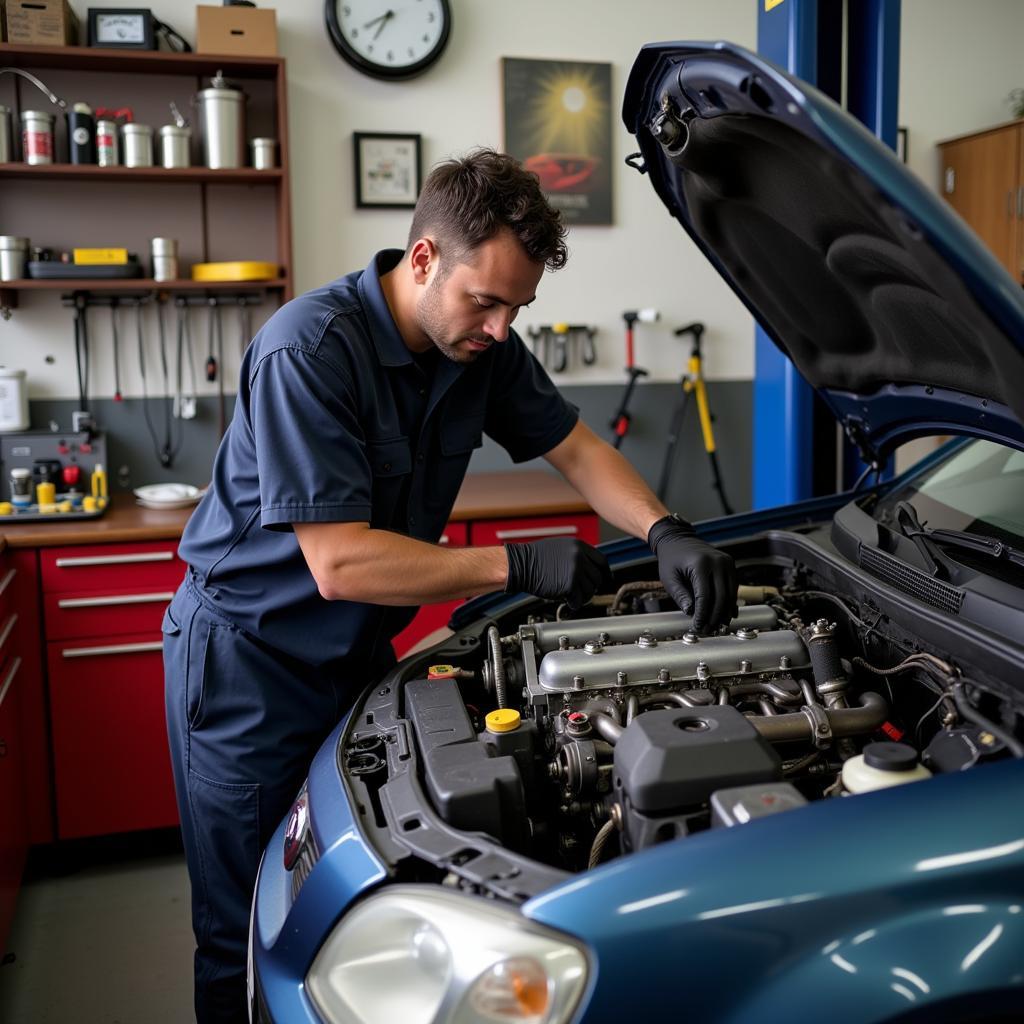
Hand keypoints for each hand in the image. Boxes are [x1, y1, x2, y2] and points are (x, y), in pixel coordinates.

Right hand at [505, 538, 607, 607]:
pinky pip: (579, 600)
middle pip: (597, 577)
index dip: (604, 572)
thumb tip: (587, 568)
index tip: (606, 578)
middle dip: (591, 587)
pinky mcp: (569, 585)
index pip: (601, 560)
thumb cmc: (534, 558)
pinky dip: (574, 604)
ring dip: (583, 596)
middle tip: (583, 591)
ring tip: (573, 597)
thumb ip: (576, 555)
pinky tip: (567, 601)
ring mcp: (576, 571)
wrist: (519, 564)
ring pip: (590, 590)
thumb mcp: (560, 548)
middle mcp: (580, 557)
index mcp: (578, 546)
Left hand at [648, 514, 736, 632]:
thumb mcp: (669, 578)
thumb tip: (691, 612)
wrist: (678, 539)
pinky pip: (733, 587)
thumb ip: (680, 596)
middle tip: (708, 629)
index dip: (702, 614)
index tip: (698, 626)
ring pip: (730, 594)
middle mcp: (717, 562)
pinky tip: (726, 614)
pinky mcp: (730, 564)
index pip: (704, 596)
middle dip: (714, 616)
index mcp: (700, 564)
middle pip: (721, 597)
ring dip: (724, 612)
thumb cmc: (671, 558)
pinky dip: (730, 602)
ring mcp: (726, 562)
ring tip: (716, 625)